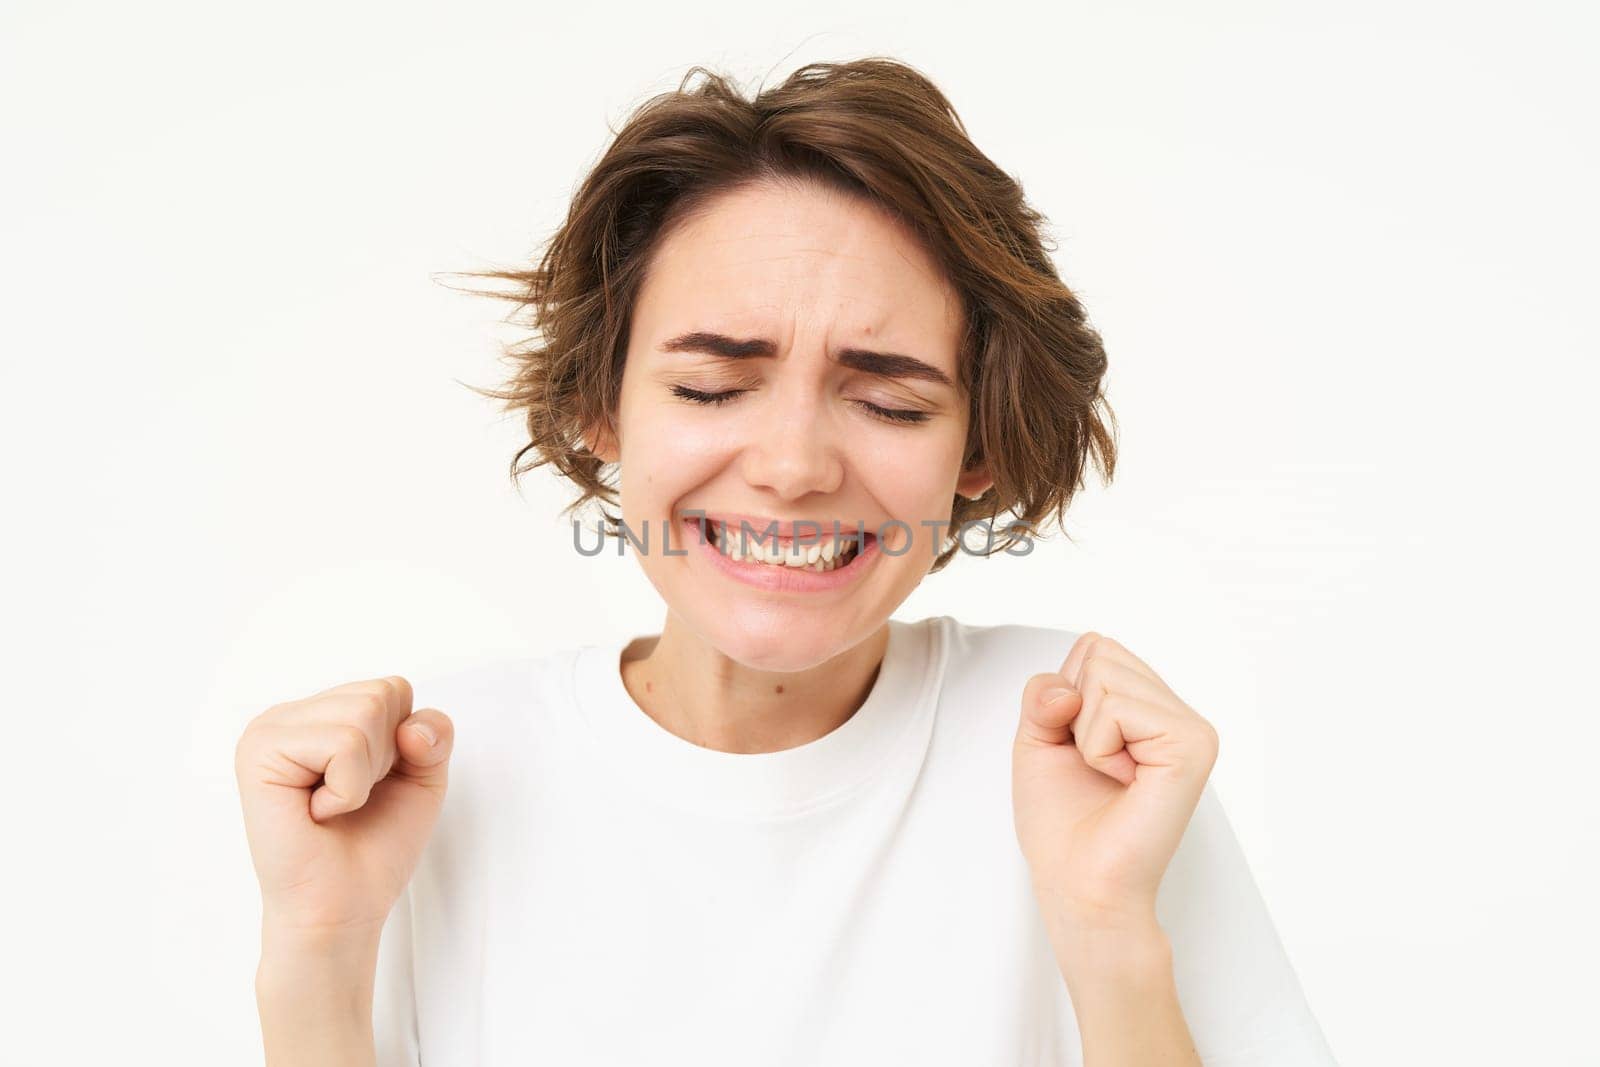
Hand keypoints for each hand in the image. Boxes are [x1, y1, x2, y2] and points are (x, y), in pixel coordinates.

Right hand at [234, 675, 453, 937]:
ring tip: (332, 805)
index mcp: (321, 713)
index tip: (371, 785)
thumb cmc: (374, 846)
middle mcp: (290, 714)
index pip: (393, 688)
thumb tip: (411, 727)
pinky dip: (348, 788)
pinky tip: (317, 812)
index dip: (402, 744)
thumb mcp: (422, 777)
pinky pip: (344, 743)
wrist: (342, 907)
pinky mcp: (259, 751)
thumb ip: (433, 734)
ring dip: (365, 774)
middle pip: (382, 694)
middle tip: (349, 799)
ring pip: (366, 713)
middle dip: (385, 756)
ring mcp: (269, 729)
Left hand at [1012, 632, 1218, 927]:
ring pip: (1106, 675)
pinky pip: (1119, 708)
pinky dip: (1100, 747)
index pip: (1095, 646)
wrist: (1078, 882)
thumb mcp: (1036, 737)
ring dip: (1086, 733)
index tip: (1078, 748)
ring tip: (1111, 775)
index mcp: (1149, 705)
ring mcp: (1191, 727)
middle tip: (1096, 765)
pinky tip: (1124, 782)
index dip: (1066, 694)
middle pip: (1100, 652)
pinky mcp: (1193, 746)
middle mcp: (1176, 711)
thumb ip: (1044, 691)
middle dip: (1074, 710)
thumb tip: (1071, 689)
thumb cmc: (1062, 821)